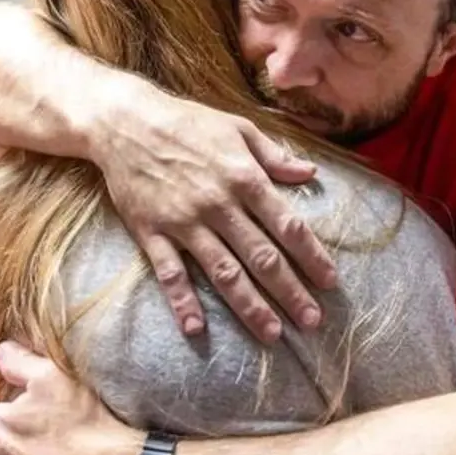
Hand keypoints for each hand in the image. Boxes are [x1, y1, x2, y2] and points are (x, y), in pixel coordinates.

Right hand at [93, 80, 337, 342]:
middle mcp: (219, 204)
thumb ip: (275, 155)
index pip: (288, 225)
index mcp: (245, 178)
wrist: (125, 121)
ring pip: (224, 272)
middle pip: (262, 257)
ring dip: (250, 306)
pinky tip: (197, 329)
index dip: (312, 256)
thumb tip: (310, 174)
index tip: (330, 282)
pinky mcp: (151, 232)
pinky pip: (170, 273)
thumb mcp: (239, 127)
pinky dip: (183, 302)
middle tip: (312, 322)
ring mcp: (184, 222)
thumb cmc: (188, 122)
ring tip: (273, 334)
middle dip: (290, 292)